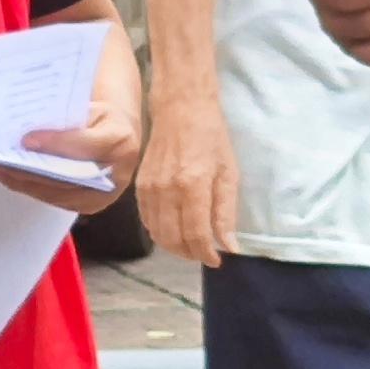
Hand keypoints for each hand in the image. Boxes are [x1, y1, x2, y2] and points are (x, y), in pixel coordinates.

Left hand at [1, 89, 142, 212]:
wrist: (121, 139)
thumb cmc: (101, 119)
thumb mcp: (91, 109)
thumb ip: (66, 121)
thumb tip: (28, 134)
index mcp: (119, 141)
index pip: (84, 145)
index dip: (55, 144)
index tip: (25, 141)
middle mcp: (116, 173)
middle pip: (67, 176)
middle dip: (30, 170)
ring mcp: (104, 195)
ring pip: (58, 193)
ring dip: (25, 183)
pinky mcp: (91, 206)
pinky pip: (57, 200)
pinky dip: (32, 189)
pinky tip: (12, 179)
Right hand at [135, 91, 242, 264]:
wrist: (181, 109)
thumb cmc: (211, 138)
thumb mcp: (229, 173)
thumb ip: (226, 212)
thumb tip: (229, 246)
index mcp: (192, 185)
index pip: (195, 235)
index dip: (206, 254)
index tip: (216, 259)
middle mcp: (167, 190)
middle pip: (173, 240)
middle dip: (190, 254)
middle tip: (204, 253)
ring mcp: (149, 188)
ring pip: (157, 234)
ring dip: (174, 246)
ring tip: (191, 244)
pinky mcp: (139, 186)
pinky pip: (147, 221)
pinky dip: (160, 232)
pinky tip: (174, 229)